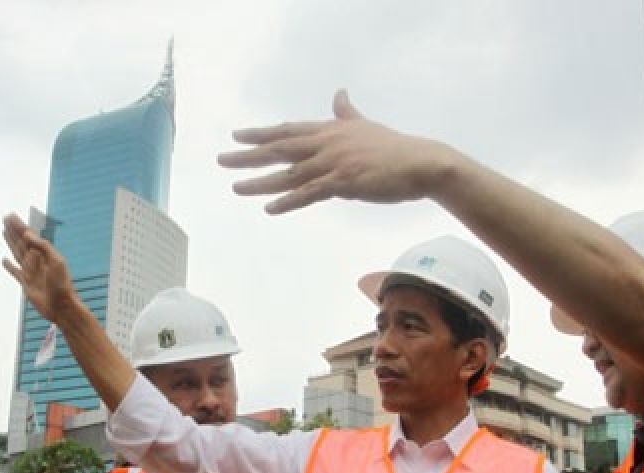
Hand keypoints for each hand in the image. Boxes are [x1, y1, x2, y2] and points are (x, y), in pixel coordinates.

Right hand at [2, 214, 81, 323]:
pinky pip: (15, 272)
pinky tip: (4, 260)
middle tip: (6, 218)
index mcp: (44, 254)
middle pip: (22, 242)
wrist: (62, 307)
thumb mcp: (56, 261)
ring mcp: (30, 272)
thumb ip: (43, 247)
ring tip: (4, 232)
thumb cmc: (62, 285)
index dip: (19, 226)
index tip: (10, 216)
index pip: (29, 236)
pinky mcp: (26, 283)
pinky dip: (9, 266)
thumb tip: (27, 234)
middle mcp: (36, 261)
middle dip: (14, 230)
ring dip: (10, 242)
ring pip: (17, 253)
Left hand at [217, 90, 459, 213]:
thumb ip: (346, 113)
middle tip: (222, 159)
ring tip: (236, 187)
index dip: (262, 134)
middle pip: (280, 148)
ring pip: (290, 173)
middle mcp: (327, 144)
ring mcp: (334, 163)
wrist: (421, 163)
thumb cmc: (395, 148)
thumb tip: (339, 94)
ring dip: (261, 181)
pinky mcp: (344, 182)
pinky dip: (289, 201)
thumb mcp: (365, 126)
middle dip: (249, 154)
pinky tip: (270, 207)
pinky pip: (310, 193)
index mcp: (330, 130)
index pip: (288, 131)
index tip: (238, 136)